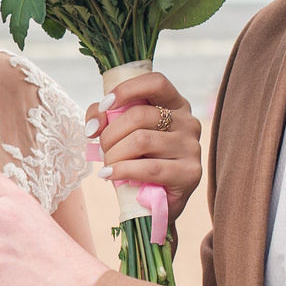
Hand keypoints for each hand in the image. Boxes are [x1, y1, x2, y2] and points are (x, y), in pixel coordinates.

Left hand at [88, 70, 200, 229]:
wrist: (154, 203)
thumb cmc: (137, 160)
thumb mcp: (120, 132)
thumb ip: (104, 117)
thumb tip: (94, 125)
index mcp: (175, 104)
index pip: (155, 82)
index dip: (126, 90)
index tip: (105, 105)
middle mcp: (188, 122)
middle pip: (140, 115)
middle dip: (110, 133)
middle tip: (101, 149)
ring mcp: (191, 147)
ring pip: (141, 140)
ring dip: (114, 154)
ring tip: (107, 165)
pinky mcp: (189, 173)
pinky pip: (149, 168)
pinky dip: (122, 171)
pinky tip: (109, 175)